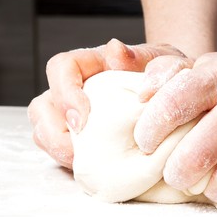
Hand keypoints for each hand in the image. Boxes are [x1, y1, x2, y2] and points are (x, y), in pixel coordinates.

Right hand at [28, 39, 186, 168]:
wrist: (173, 99)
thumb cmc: (166, 77)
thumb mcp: (163, 63)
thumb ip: (142, 56)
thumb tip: (115, 50)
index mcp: (93, 64)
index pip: (62, 67)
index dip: (65, 93)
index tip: (83, 120)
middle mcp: (76, 88)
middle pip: (43, 105)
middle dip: (55, 132)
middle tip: (80, 150)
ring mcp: (73, 114)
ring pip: (45, 130)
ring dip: (59, 150)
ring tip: (88, 162)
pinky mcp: (79, 137)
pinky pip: (59, 150)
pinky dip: (69, 160)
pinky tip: (93, 166)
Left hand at [134, 52, 216, 208]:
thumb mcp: (199, 71)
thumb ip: (164, 73)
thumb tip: (141, 93)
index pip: (175, 103)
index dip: (152, 130)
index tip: (146, 144)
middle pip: (200, 152)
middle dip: (178, 173)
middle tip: (177, 174)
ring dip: (213, 190)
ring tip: (209, 182)